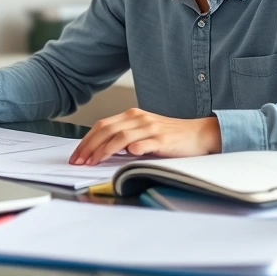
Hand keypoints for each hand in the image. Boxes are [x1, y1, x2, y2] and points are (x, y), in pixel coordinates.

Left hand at [69, 108, 220, 164]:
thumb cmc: (170, 136)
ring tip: (93, 162)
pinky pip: (144, 143)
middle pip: (106, 129)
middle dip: (89, 146)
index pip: (102, 125)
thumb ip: (125, 137)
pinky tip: (125, 156)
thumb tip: (101, 149)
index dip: (86, 140)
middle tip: (79, 161)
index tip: (77, 154)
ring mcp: (150, 128)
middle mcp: (139, 118)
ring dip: (103, 150)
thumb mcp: (144, 132)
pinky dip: (132, 148)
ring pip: (120, 136)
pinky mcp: (162, 139)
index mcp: (132, 115)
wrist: (199, 134)